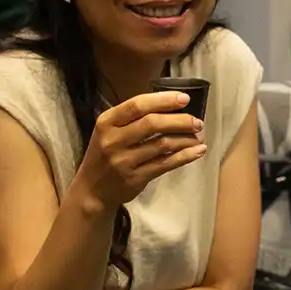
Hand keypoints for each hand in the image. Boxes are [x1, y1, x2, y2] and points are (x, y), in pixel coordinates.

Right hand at [72, 91, 205, 209]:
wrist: (92, 190)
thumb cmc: (105, 155)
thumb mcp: (108, 131)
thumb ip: (131, 118)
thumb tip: (169, 105)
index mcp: (106, 122)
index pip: (137, 105)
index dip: (164, 100)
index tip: (184, 99)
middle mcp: (113, 140)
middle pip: (152, 124)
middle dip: (179, 120)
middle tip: (197, 121)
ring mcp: (123, 161)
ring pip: (162, 144)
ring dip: (185, 139)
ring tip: (198, 136)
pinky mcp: (135, 178)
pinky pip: (165, 164)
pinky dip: (185, 156)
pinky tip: (197, 151)